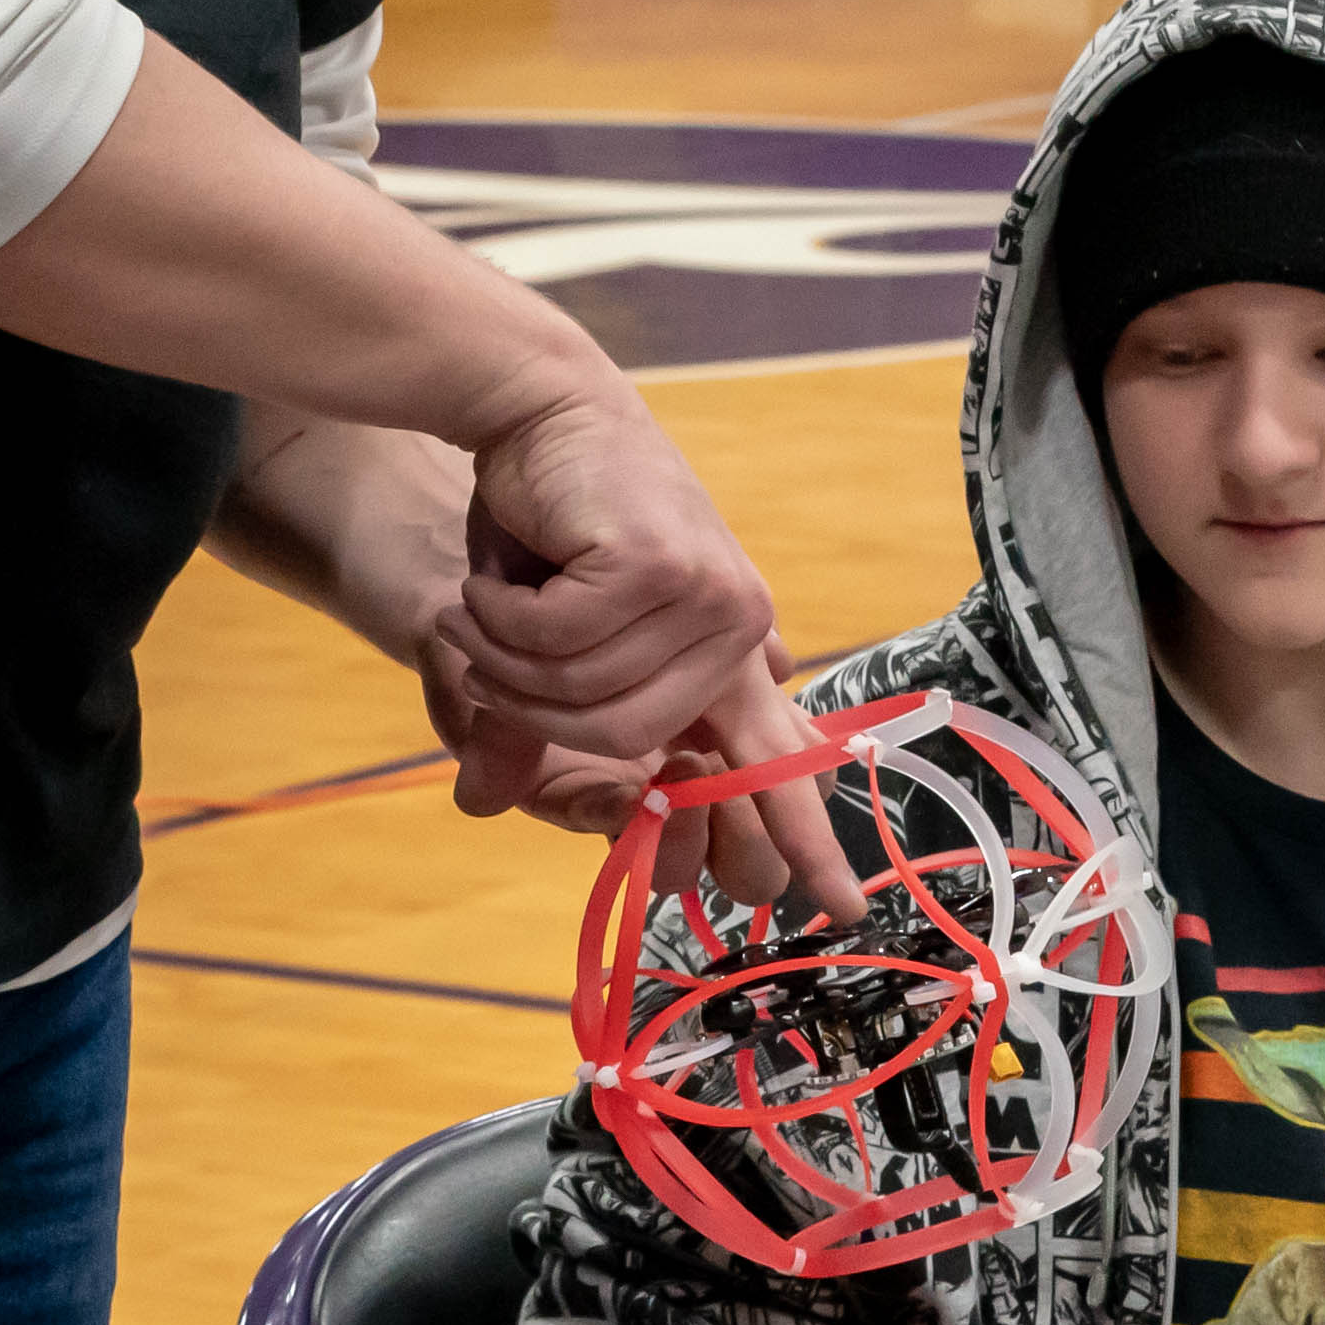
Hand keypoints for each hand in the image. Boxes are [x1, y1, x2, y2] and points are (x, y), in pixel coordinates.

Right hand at [434, 390, 865, 920]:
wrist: (536, 411)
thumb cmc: (545, 524)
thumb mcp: (543, 639)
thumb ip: (535, 718)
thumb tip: (488, 801)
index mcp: (730, 658)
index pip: (782, 767)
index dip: (808, 844)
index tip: (842, 913)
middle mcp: (737, 632)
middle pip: (632, 752)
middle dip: (537, 713)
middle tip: (483, 659)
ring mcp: (708, 596)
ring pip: (588, 701)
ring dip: (507, 661)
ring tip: (481, 609)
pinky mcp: (661, 564)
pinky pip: (559, 648)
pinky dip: (501, 621)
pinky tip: (494, 581)